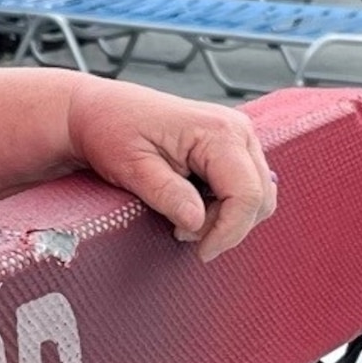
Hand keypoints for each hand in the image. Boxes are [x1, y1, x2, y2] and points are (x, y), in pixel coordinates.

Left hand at [64, 78, 278, 262]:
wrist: (102, 111)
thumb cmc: (112, 130)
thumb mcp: (131, 166)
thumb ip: (166, 193)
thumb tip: (196, 221)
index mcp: (218, 131)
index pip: (247, 194)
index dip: (228, 232)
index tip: (200, 251)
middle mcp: (237, 130)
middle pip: (260, 197)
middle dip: (227, 226)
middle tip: (182, 232)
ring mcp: (238, 137)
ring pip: (258, 195)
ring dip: (227, 218)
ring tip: (184, 218)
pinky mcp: (232, 147)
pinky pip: (246, 186)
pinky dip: (225, 206)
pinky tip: (193, 204)